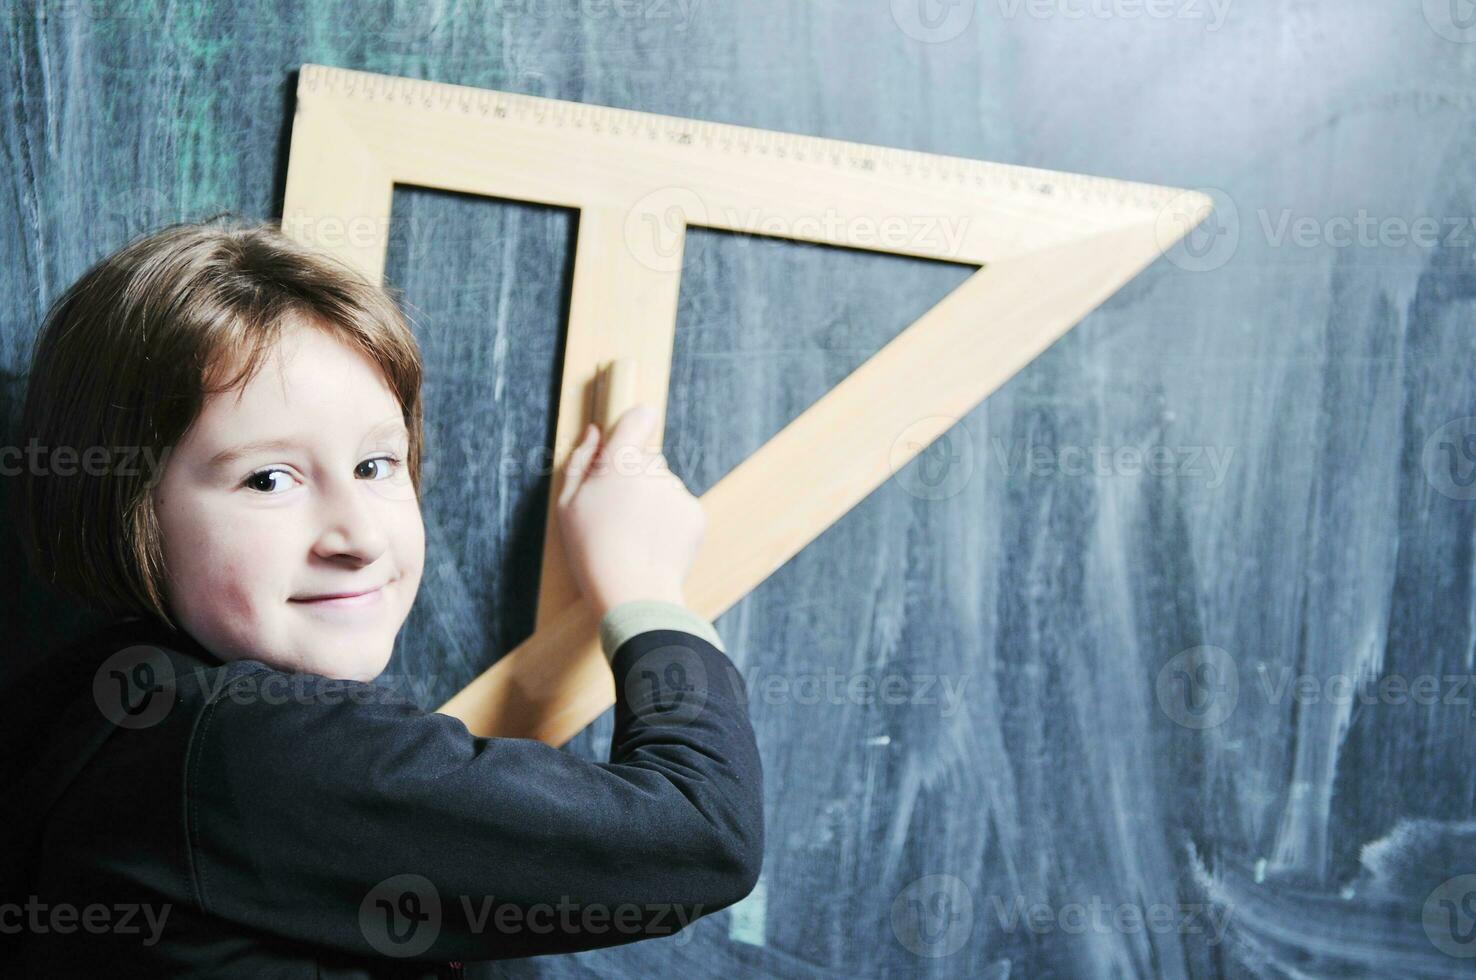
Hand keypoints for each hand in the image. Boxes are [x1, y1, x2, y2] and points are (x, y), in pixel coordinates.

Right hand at [556, 403, 705, 618]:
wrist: (633, 594)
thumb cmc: (592, 550)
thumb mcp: (568, 505)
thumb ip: (581, 461)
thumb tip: (593, 431)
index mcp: (620, 463)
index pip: (637, 419)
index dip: (633, 425)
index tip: (628, 437)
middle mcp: (654, 470)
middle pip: (648, 459)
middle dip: (635, 476)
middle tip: (617, 512)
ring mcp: (677, 492)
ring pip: (664, 485)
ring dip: (652, 501)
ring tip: (634, 535)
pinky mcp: (695, 514)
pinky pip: (679, 506)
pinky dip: (669, 520)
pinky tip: (652, 543)